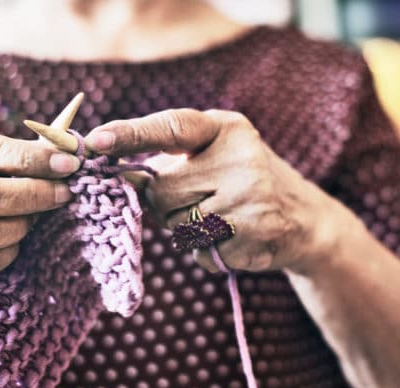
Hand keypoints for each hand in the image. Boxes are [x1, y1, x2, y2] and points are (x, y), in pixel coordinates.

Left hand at [84, 109, 347, 272]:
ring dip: (184, 227)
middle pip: (162, 190)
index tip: (94, 141)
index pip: (170, 127)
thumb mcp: (216, 155)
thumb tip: (115, 171)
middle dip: (164, 202)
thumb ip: (170, 159)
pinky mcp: (254, 230)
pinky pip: (198, 248)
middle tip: (194, 199)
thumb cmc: (244, 181)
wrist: (305, 219)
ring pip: (176, 223)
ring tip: (220, 216)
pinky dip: (204, 249)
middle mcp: (241, 156)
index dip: (129, 134)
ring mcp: (250, 195)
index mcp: (227, 128)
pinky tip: (232, 236)